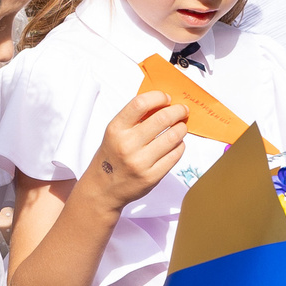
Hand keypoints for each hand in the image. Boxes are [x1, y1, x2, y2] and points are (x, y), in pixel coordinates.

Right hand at [76, 92, 187, 211]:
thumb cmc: (111, 156)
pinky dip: (180, 145)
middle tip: (182, 110)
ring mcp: (140, 162)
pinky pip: (175, 155)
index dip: (158, 97)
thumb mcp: (115, 133)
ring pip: (173, 137)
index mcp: (116, 129)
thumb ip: (134, 118)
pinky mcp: (151, 177)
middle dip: (178, 111)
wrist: (103, 188)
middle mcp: (127, 145)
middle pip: (162, 119)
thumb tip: (163, 103)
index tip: (166, 98)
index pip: (140, 104)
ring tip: (181, 126)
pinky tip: (176, 143)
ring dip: (181, 128)